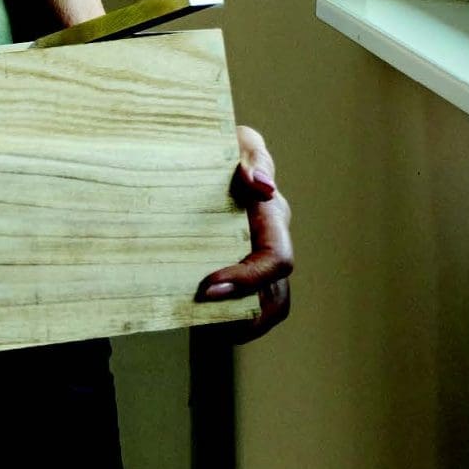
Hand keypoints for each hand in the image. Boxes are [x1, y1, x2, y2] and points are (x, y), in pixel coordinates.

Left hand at [196, 124, 292, 342]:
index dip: (248, 280)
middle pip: (274, 300)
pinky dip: (225, 326)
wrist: (192, 166)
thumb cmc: (218, 150)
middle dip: (242, 316)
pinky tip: (197, 320)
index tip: (207, 287)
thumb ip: (249, 157)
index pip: (276, 259)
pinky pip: (244, 318)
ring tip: (199, 324)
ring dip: (235, 326)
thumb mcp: (233, 142)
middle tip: (201, 316)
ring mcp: (257, 267)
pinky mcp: (239, 283)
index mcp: (272, 217)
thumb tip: (262, 187)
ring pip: (262, 314)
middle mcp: (271, 247)